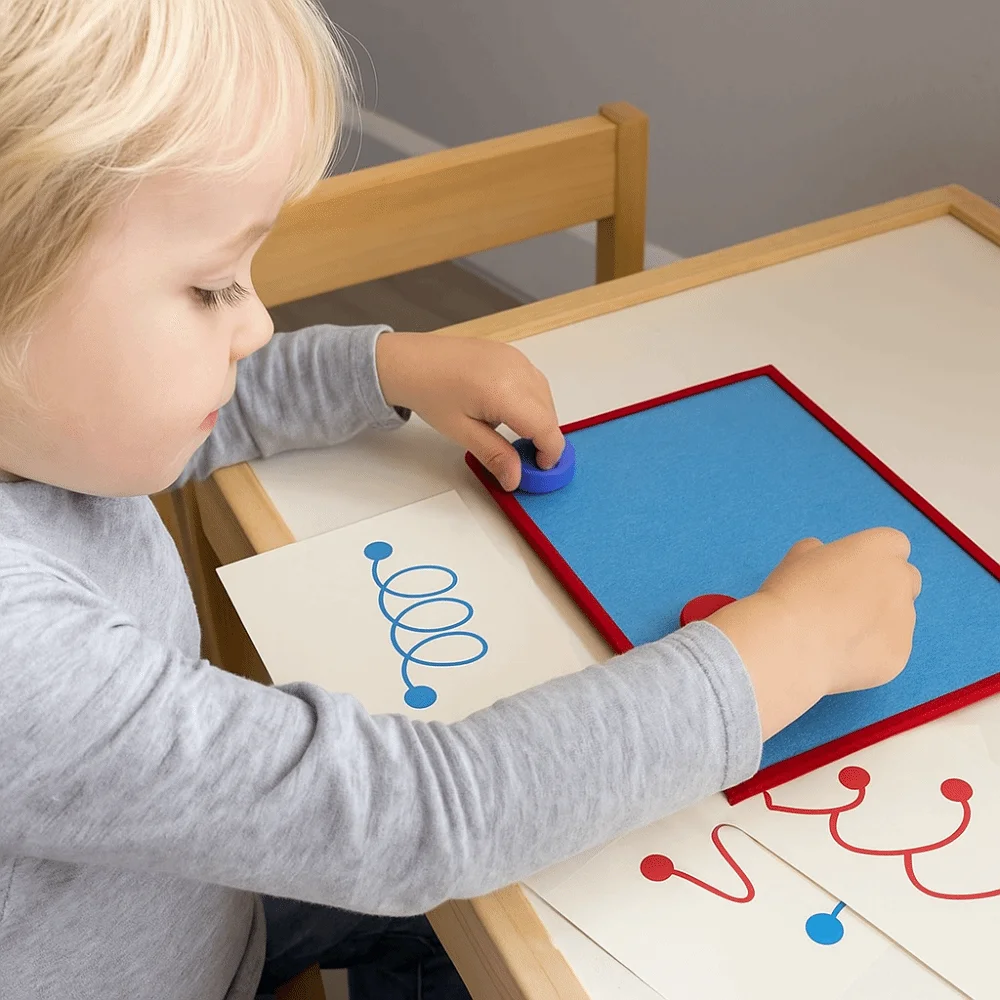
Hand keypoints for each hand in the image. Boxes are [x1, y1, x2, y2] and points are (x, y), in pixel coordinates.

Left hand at [375, 332, 564, 490]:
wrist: (410, 361)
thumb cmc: (429, 392)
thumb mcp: (462, 432)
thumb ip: (494, 455)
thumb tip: (515, 478)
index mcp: (505, 391)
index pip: (546, 427)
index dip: (550, 453)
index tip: (540, 469)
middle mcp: (517, 370)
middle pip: (549, 413)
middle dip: (543, 438)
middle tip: (523, 458)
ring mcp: (516, 358)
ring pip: (545, 396)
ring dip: (539, 419)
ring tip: (514, 436)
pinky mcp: (511, 353)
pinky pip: (534, 381)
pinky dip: (531, 401)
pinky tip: (509, 411)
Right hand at [706, 528, 921, 739]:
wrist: (789, 644)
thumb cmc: (790, 594)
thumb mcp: (799, 556)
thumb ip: (824, 553)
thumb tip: (831, 565)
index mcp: (879, 547)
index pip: (894, 546)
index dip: (873, 559)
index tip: (851, 572)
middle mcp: (901, 580)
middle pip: (906, 580)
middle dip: (886, 589)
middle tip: (849, 604)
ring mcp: (904, 620)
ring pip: (898, 619)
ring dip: (877, 623)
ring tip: (836, 636)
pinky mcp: (899, 655)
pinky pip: (890, 651)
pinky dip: (871, 654)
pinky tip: (840, 656)